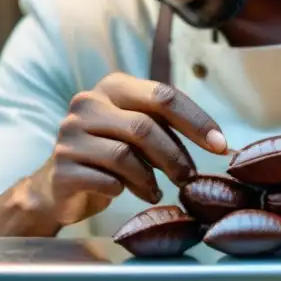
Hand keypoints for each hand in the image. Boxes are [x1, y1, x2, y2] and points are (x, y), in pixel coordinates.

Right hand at [30, 73, 226, 225]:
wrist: (59, 185)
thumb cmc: (110, 155)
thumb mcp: (137, 131)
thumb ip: (166, 126)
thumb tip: (218, 143)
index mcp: (113, 87)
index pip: (163, 96)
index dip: (196, 121)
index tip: (221, 146)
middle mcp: (87, 103)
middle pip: (144, 127)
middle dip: (175, 157)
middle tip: (190, 179)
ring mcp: (69, 134)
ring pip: (125, 156)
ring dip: (150, 179)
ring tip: (156, 192)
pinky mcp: (62, 166)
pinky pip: (106, 180)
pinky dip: (123, 190)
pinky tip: (124, 194)